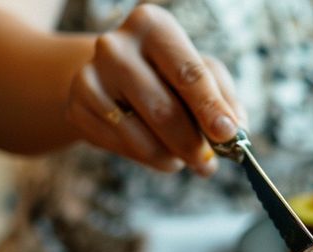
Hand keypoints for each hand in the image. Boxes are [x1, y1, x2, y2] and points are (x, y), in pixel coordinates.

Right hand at [65, 4, 245, 173]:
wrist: (113, 77)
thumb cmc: (168, 74)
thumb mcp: (202, 75)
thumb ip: (224, 100)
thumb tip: (236, 131)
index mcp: (153, 25)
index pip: (188, 73)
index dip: (210, 108)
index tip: (227, 134)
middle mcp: (115, 45)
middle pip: (164, 109)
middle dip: (192, 144)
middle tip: (208, 166)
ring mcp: (90, 75)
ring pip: (140, 135)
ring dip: (169, 156)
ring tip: (181, 158)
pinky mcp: (77, 106)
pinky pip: (120, 146)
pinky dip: (145, 157)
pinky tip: (154, 150)